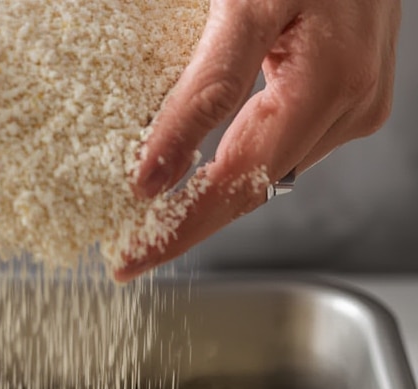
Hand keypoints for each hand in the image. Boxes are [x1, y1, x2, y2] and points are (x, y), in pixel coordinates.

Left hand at [117, 0, 400, 280]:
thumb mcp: (245, 3)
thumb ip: (202, 91)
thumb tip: (154, 174)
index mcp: (328, 86)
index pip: (236, 185)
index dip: (179, 230)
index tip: (130, 263)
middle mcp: (350, 106)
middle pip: (253, 188)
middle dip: (189, 223)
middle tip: (131, 250)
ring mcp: (357, 101)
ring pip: (269, 167)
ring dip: (214, 191)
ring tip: (158, 212)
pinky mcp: (353, 91)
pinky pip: (284, 139)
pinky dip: (241, 155)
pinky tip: (206, 164)